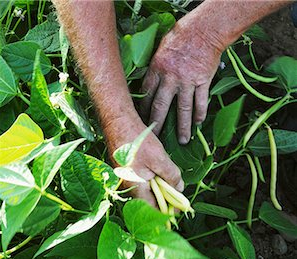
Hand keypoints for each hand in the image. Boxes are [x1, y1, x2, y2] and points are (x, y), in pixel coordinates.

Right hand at [105, 117, 183, 205]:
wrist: (117, 120)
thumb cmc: (136, 139)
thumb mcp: (159, 158)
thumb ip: (171, 176)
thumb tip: (180, 188)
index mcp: (134, 188)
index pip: (152, 209)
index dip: (166, 211)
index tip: (178, 209)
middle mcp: (127, 186)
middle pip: (149, 200)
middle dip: (164, 198)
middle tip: (178, 194)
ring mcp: (125, 178)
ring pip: (145, 189)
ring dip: (159, 186)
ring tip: (170, 179)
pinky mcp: (125, 169)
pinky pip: (141, 180)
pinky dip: (152, 178)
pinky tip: (159, 169)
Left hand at [141, 8, 224, 143]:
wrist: (204, 29)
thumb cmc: (181, 35)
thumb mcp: (160, 49)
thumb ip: (155, 68)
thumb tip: (149, 85)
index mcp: (157, 69)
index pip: (146, 94)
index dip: (143, 109)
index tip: (141, 121)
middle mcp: (170, 78)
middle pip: (161, 106)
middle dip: (156, 125)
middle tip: (155, 139)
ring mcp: (187, 81)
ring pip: (183, 109)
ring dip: (183, 127)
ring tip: (183, 141)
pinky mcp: (202, 81)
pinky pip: (201, 101)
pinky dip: (200, 113)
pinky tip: (199, 123)